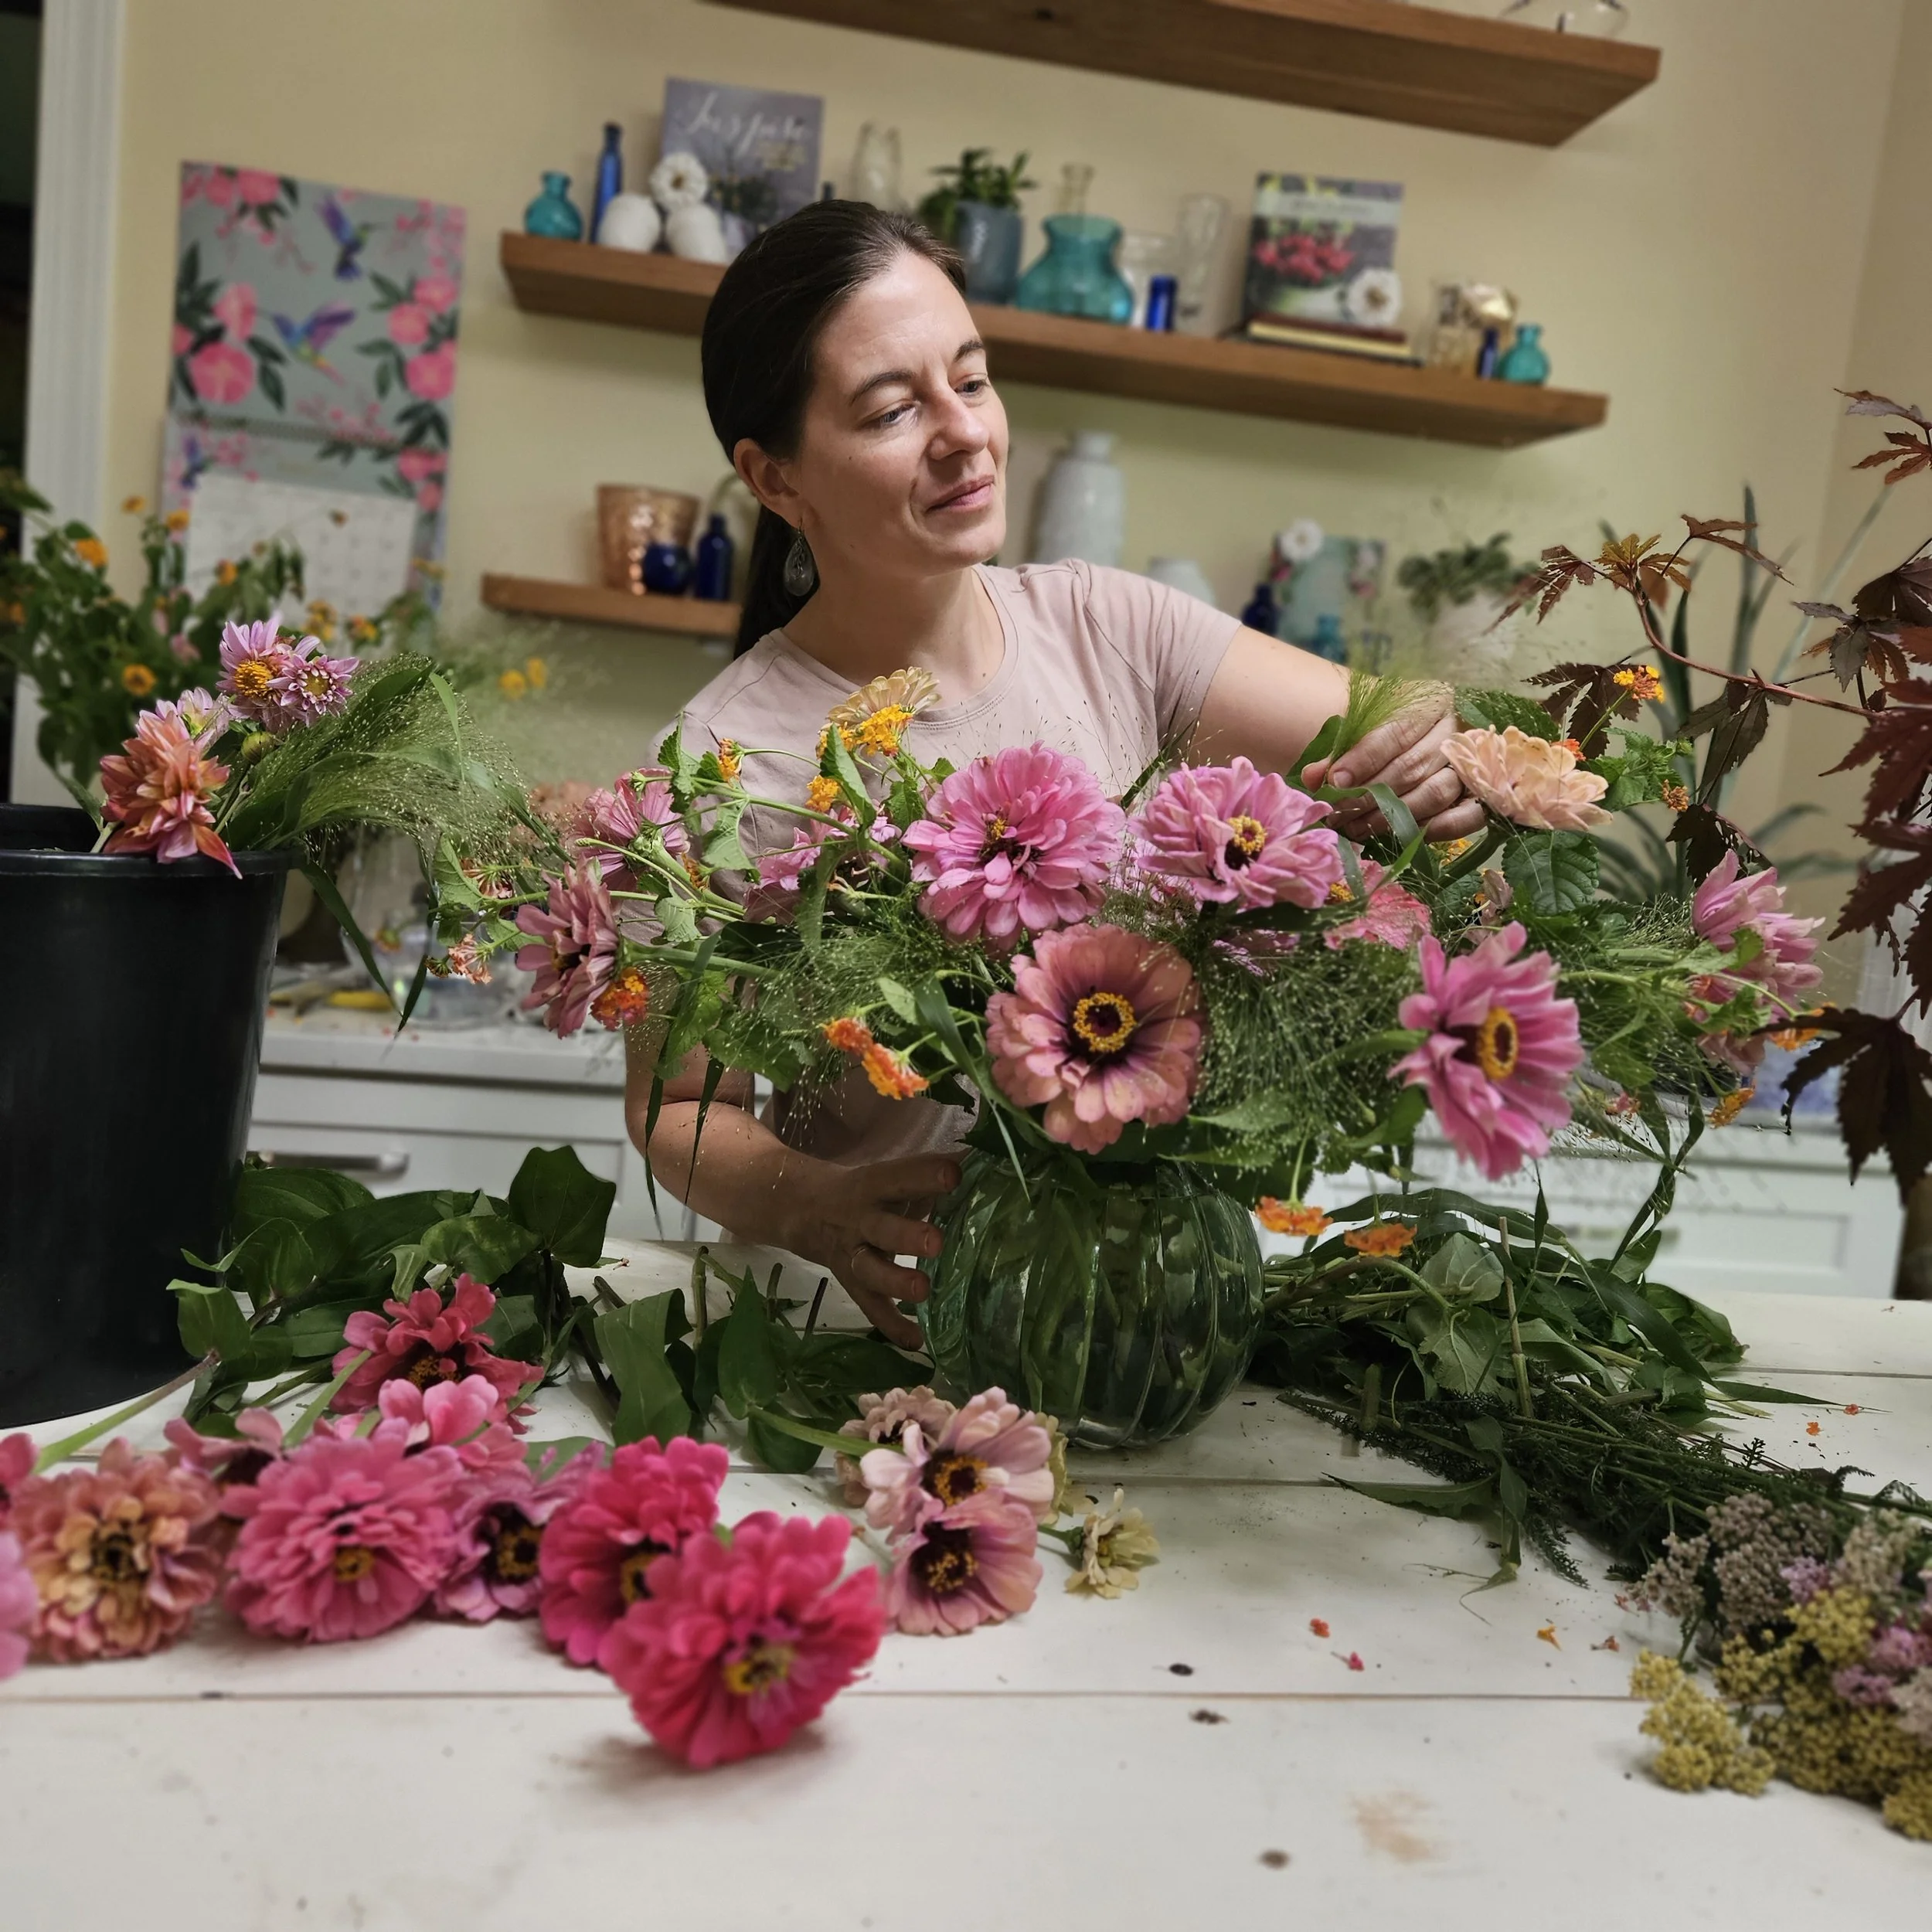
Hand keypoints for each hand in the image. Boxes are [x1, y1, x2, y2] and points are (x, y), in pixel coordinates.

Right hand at [782, 1154, 960, 1346]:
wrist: (802, 1208)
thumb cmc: (866, 1190)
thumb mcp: (888, 1176)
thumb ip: (929, 1173)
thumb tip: (988, 1155)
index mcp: (872, 1186)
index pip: (897, 1177)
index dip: (923, 1175)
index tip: (954, 1174)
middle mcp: (859, 1220)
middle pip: (880, 1228)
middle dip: (906, 1235)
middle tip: (936, 1243)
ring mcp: (853, 1254)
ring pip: (870, 1270)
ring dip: (895, 1282)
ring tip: (922, 1292)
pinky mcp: (852, 1283)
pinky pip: (870, 1307)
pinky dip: (891, 1325)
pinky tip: (915, 1340)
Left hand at [1302, 699, 1484, 843]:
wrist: (1438, 737)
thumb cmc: (1395, 733)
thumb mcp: (1368, 731)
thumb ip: (1341, 753)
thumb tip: (1311, 778)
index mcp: (1429, 703)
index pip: (1395, 733)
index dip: (1362, 760)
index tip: (1331, 783)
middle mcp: (1456, 730)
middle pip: (1412, 767)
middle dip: (1369, 796)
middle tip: (1338, 815)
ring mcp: (1475, 763)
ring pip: (1435, 793)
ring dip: (1393, 817)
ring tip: (1358, 828)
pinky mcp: (1485, 796)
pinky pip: (1462, 818)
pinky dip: (1430, 830)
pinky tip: (1398, 835)